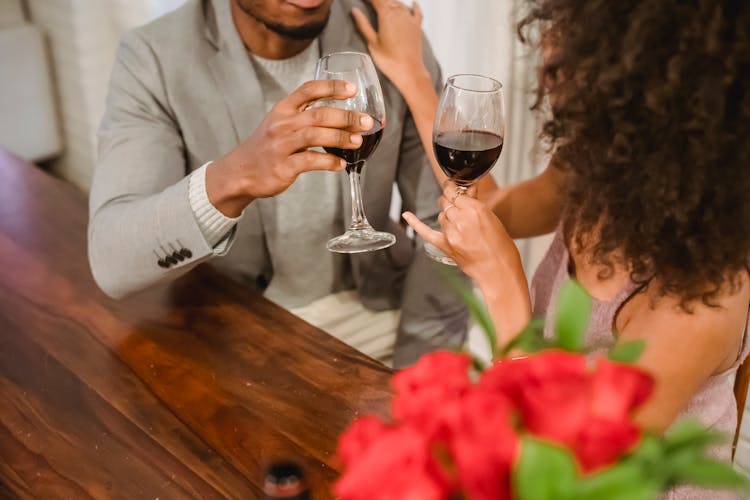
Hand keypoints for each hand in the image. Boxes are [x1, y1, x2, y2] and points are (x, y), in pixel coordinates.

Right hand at [207, 80, 373, 216]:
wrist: (242, 171)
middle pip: (318, 114)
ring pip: (316, 136)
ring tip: (358, 140)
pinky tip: (342, 164)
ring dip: (341, 137)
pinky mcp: (283, 166)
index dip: (332, 87)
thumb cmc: (268, 145)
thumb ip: (305, 114)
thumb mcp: (280, 122)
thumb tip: (344, 113)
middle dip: (346, 116)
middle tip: (366, 121)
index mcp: (283, 109)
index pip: (309, 90)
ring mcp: (281, 145)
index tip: (352, 90)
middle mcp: (282, 124)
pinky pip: (311, 161)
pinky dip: (329, 162)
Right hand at [352, 0, 427, 89]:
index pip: (376, 0)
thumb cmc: (390, 60)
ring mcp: (410, 19)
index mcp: (386, 15)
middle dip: (379, 0)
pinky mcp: (417, 27)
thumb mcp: (372, 42)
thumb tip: (355, 11)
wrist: (409, 71)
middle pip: (388, 0)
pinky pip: (417, 12)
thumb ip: (363, 24)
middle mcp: (399, 13)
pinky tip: (413, 3)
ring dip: (391, 1)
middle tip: (371, 3)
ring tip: (384, 3)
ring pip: (400, 4)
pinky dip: (414, 6)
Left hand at [402, 187, 519, 280]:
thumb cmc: (501, 248)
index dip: (455, 190)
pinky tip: (407, 215)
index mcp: (475, 210)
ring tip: (461, 226)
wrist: (498, 271)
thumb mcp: (492, 220)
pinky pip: (426, 231)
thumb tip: (468, 192)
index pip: (457, 192)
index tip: (454, 187)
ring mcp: (451, 233)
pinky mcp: (445, 246)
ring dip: (448, 216)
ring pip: (441, 215)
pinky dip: (415, 223)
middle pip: (447, 203)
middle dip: (452, 204)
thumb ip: (476, 205)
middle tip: (460, 209)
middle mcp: (461, 219)